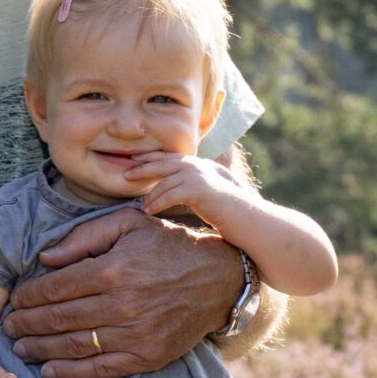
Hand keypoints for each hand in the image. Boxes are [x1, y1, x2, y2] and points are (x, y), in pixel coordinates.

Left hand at [0, 207, 241, 377]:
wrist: (219, 279)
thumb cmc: (170, 245)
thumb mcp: (129, 224)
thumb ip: (84, 237)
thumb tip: (45, 258)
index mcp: (114, 269)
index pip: (56, 288)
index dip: (29, 296)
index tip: (15, 300)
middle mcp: (122, 304)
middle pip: (59, 319)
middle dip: (27, 325)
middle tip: (9, 328)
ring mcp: (136, 334)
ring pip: (74, 346)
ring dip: (41, 350)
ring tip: (21, 349)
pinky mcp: (148, 356)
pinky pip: (101, 369)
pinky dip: (71, 373)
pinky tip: (50, 372)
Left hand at [123, 152, 248, 224]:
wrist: (250, 219)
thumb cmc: (234, 213)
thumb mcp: (214, 195)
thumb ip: (199, 189)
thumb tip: (181, 193)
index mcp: (204, 165)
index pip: (173, 158)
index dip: (153, 158)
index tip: (136, 160)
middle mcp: (201, 165)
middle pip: (164, 162)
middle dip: (143, 166)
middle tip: (125, 172)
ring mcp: (200, 175)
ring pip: (165, 181)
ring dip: (150, 194)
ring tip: (141, 206)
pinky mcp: (198, 188)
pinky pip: (169, 194)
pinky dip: (157, 203)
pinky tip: (149, 211)